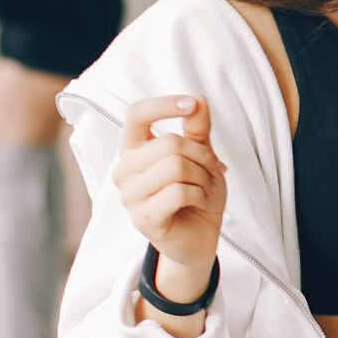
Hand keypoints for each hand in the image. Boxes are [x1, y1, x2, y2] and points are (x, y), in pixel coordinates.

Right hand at [113, 95, 226, 313]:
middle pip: (169, 143)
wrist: (198, 238)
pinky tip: (200, 202)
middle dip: (202, 155)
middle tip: (212, 171)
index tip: (191, 105)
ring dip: (203, 177)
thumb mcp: (201, 156)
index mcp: (133, 150)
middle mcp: (124, 171)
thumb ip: (197, 129)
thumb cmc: (195, 194)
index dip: (164, 104)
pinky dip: (200, 194)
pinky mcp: (143, 218)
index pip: (136, 115)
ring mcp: (130, 196)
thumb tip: (199, 99)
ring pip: (175, 166)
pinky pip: (178, 191)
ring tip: (206, 188)